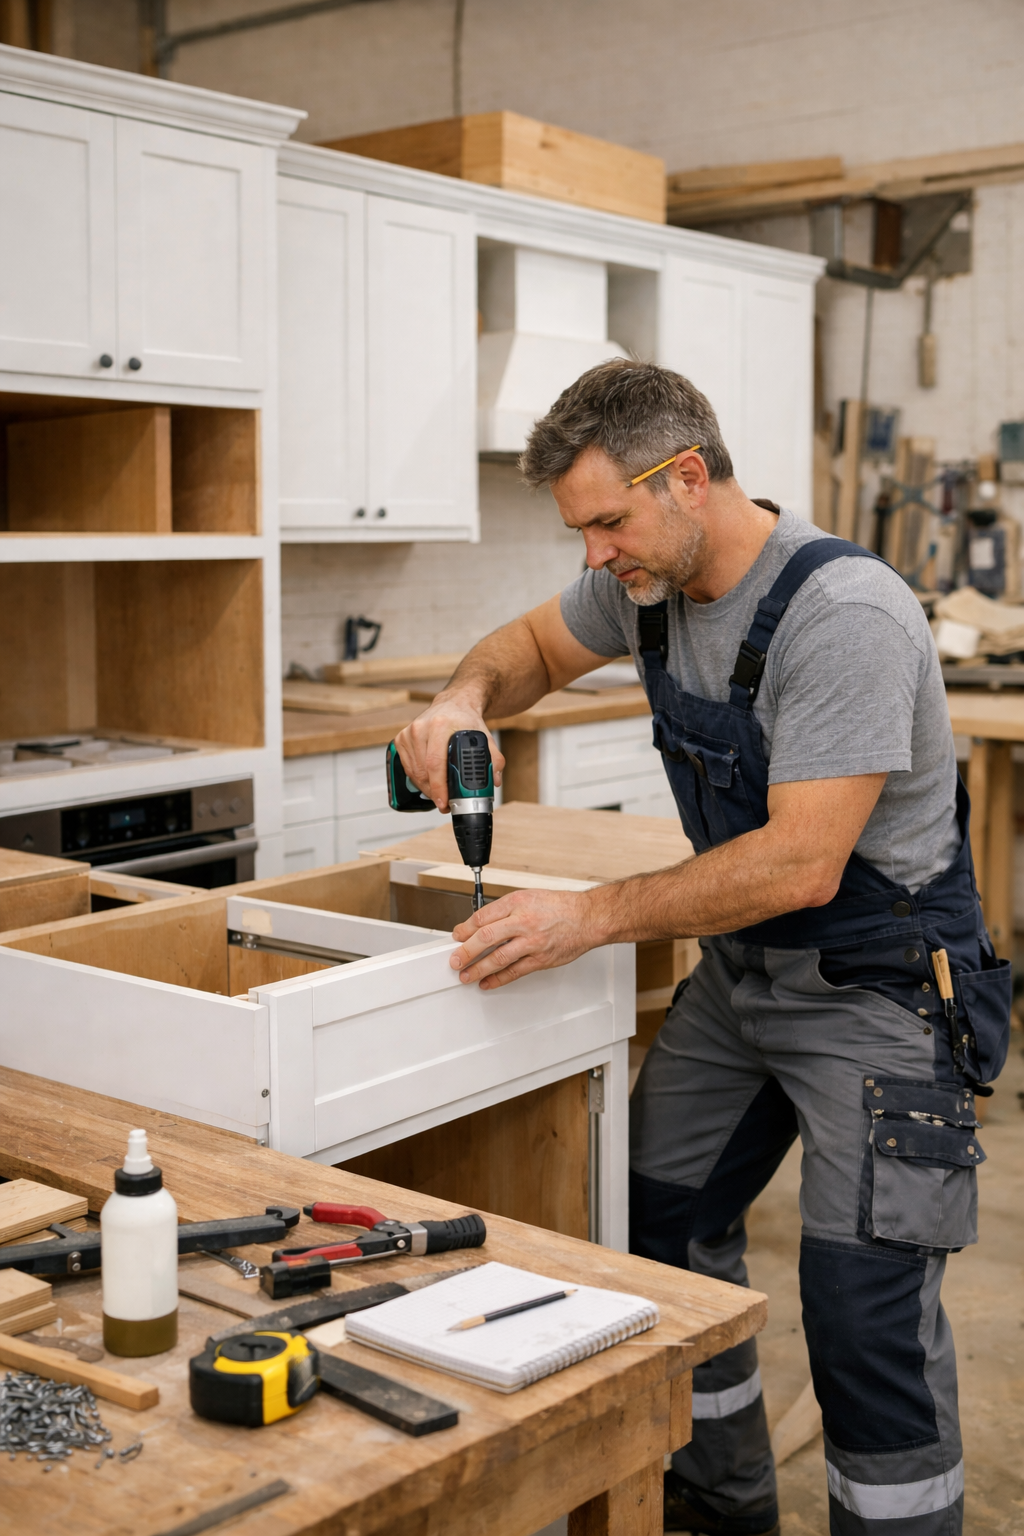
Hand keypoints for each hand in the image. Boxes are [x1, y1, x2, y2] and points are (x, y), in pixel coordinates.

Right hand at [394, 696, 503, 811]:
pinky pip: (407, 767)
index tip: (444, 802)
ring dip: (425, 788)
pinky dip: (417, 779)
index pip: (435, 762)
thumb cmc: (465, 720)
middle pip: (423, 771)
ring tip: (438, 793)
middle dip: (433, 792)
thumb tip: (494, 781)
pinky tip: (428, 781)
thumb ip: (494, 759)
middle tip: (444, 803)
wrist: (453, 704)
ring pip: (413, 772)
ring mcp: (409, 733)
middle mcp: (422, 727)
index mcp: (441, 725)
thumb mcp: (484, 737)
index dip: (438, 786)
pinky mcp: (401, 738)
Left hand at [450, 889, 594, 989]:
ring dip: (478, 969)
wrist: (588, 917)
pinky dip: (498, 979)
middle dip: (466, 951)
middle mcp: (523, 922)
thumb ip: (505, 910)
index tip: (457, 936)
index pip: (483, 917)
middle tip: (455, 960)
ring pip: (498, 958)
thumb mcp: (528, 897)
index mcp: (517, 903)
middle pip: (486, 938)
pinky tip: (487, 982)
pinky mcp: (541, 960)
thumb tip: (482, 924)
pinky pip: (515, 972)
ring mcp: (532, 942)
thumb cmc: (560, 907)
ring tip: (466, 975)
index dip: (465, 929)